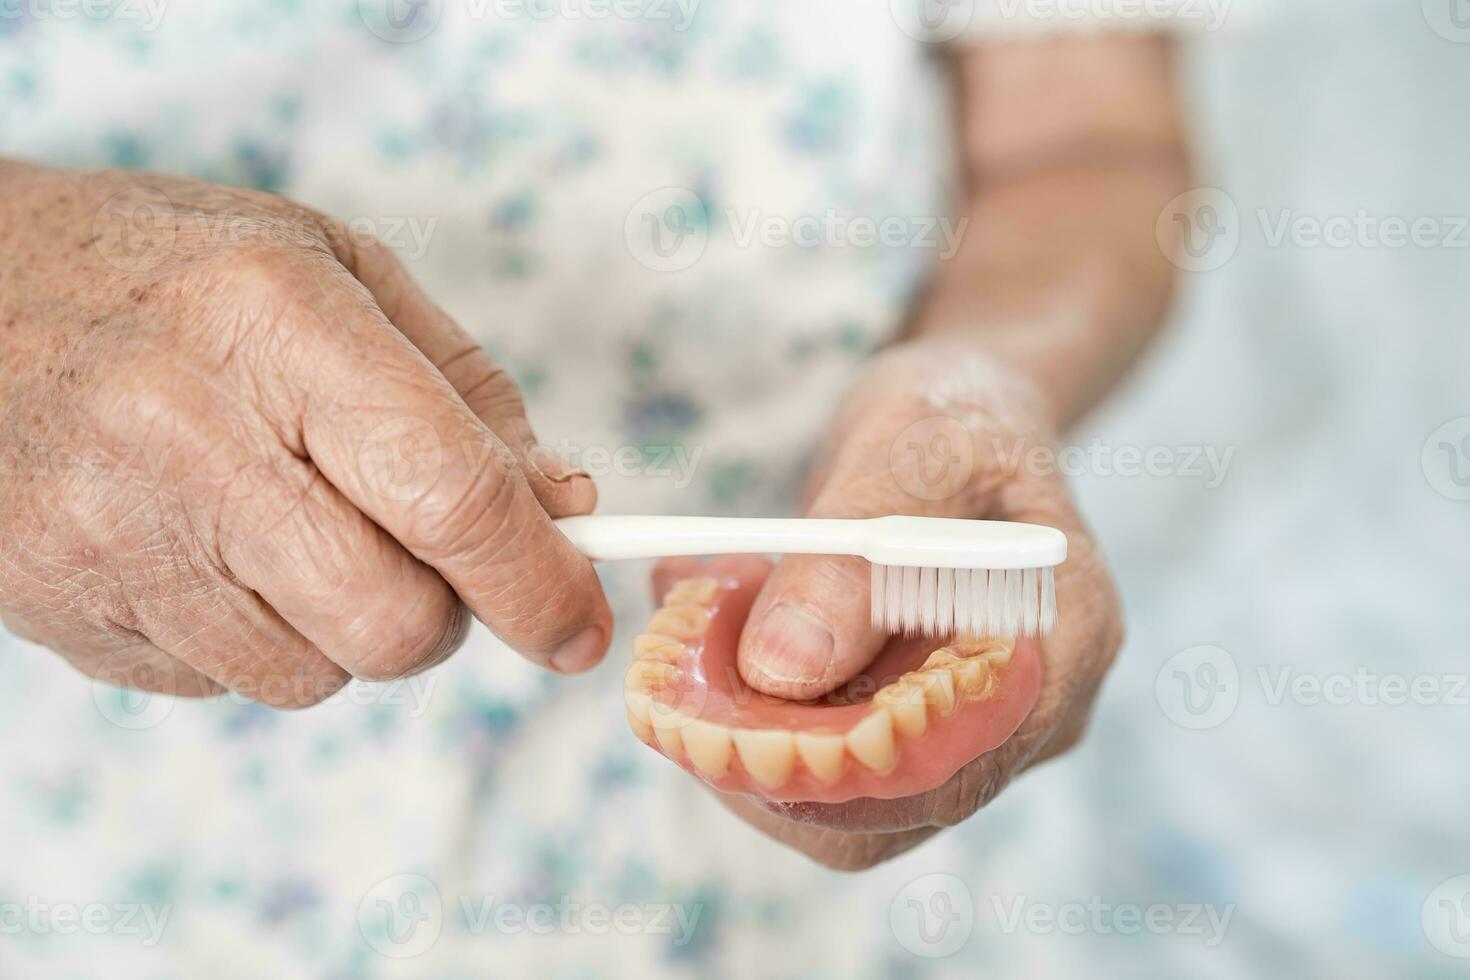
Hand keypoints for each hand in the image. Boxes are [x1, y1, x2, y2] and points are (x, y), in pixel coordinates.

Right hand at [0, 162, 611, 705]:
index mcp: (278, 322)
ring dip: (346, 627)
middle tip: (423, 555)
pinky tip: (212, 548)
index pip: (453, 496)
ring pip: (317, 676)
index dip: (541, 582)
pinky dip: (258, 638)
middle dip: (445, 614)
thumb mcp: (335, 271)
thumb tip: (564, 507)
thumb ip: (465, 391)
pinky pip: (224, 686)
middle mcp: (190, 435)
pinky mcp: (60, 608)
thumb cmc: (173, 273)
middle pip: (395, 623)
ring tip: (290, 526)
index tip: (578, 625)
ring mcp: (113, 534)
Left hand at [722, 338, 1122, 868]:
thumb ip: (854, 557)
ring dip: (738, 731)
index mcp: (1060, 646)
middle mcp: (1022, 713)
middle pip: (887, 808)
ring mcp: (960, 728)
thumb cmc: (957, 415)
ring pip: (834, 797)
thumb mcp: (912, 452)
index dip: (835, 772)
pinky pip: (812, 751)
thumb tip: (781, 672)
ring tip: (689, 625)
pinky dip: (739, 704)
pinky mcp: (898, 721)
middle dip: (763, 758)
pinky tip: (704, 622)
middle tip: (677, 672)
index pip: (955, 769)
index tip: (721, 718)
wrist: (954, 418)